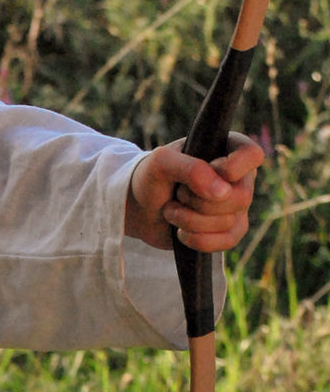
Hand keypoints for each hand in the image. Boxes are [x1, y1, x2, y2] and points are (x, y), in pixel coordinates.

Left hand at [125, 132, 262, 251]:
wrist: (140, 209)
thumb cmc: (152, 177)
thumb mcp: (160, 163)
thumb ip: (189, 168)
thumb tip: (222, 192)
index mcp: (225, 149)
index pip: (251, 154)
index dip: (234, 167)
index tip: (210, 170)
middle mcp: (238, 178)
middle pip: (241, 196)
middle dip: (199, 200)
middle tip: (177, 193)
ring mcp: (236, 207)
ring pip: (229, 221)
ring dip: (190, 219)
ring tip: (171, 210)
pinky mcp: (229, 231)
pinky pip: (227, 241)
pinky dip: (197, 239)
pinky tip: (181, 232)